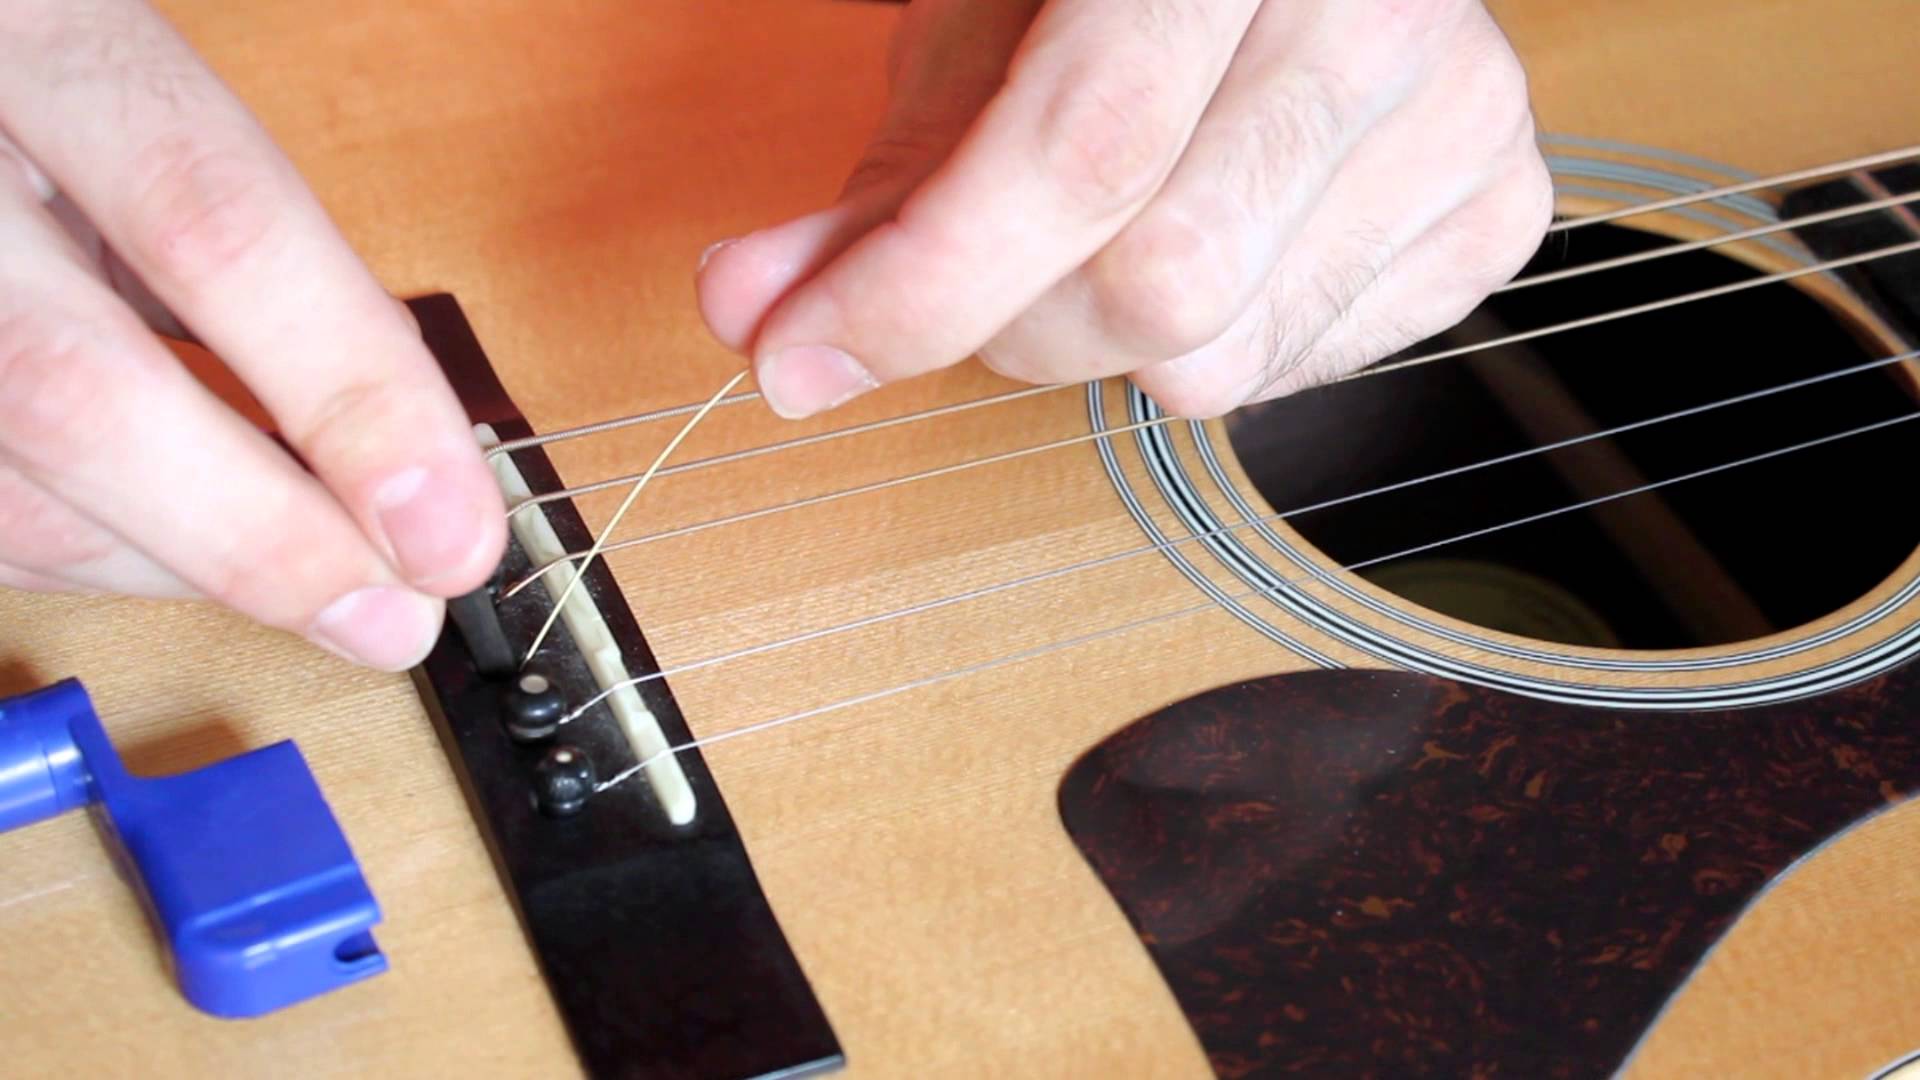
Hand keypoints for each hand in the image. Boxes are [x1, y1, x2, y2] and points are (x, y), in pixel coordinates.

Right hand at [0, 1, 503, 669]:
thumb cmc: (36, 81)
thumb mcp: (144, 103)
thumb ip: (246, 243)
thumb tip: (401, 443)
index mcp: (43, 39)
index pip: (215, 226)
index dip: (350, 396)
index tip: (450, 529)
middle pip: (78, 394)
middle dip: (261, 541)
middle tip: (392, 620)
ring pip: (14, 489)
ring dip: (185, 565)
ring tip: (312, 577)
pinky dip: (99, 550)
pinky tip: (180, 539)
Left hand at [697, 0, 1553, 418]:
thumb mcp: (979, 35)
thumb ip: (880, 182)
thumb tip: (753, 316)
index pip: (1083, 152)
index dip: (923, 282)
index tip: (801, 358)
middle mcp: (1379, 4)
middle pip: (1159, 288)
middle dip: (1013, 327)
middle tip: (974, 279)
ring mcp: (1463, 108)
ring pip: (1224, 357)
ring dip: (1109, 346)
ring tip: (1108, 241)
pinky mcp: (1503, 204)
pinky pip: (1304, 370)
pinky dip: (1217, 347)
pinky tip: (1213, 251)